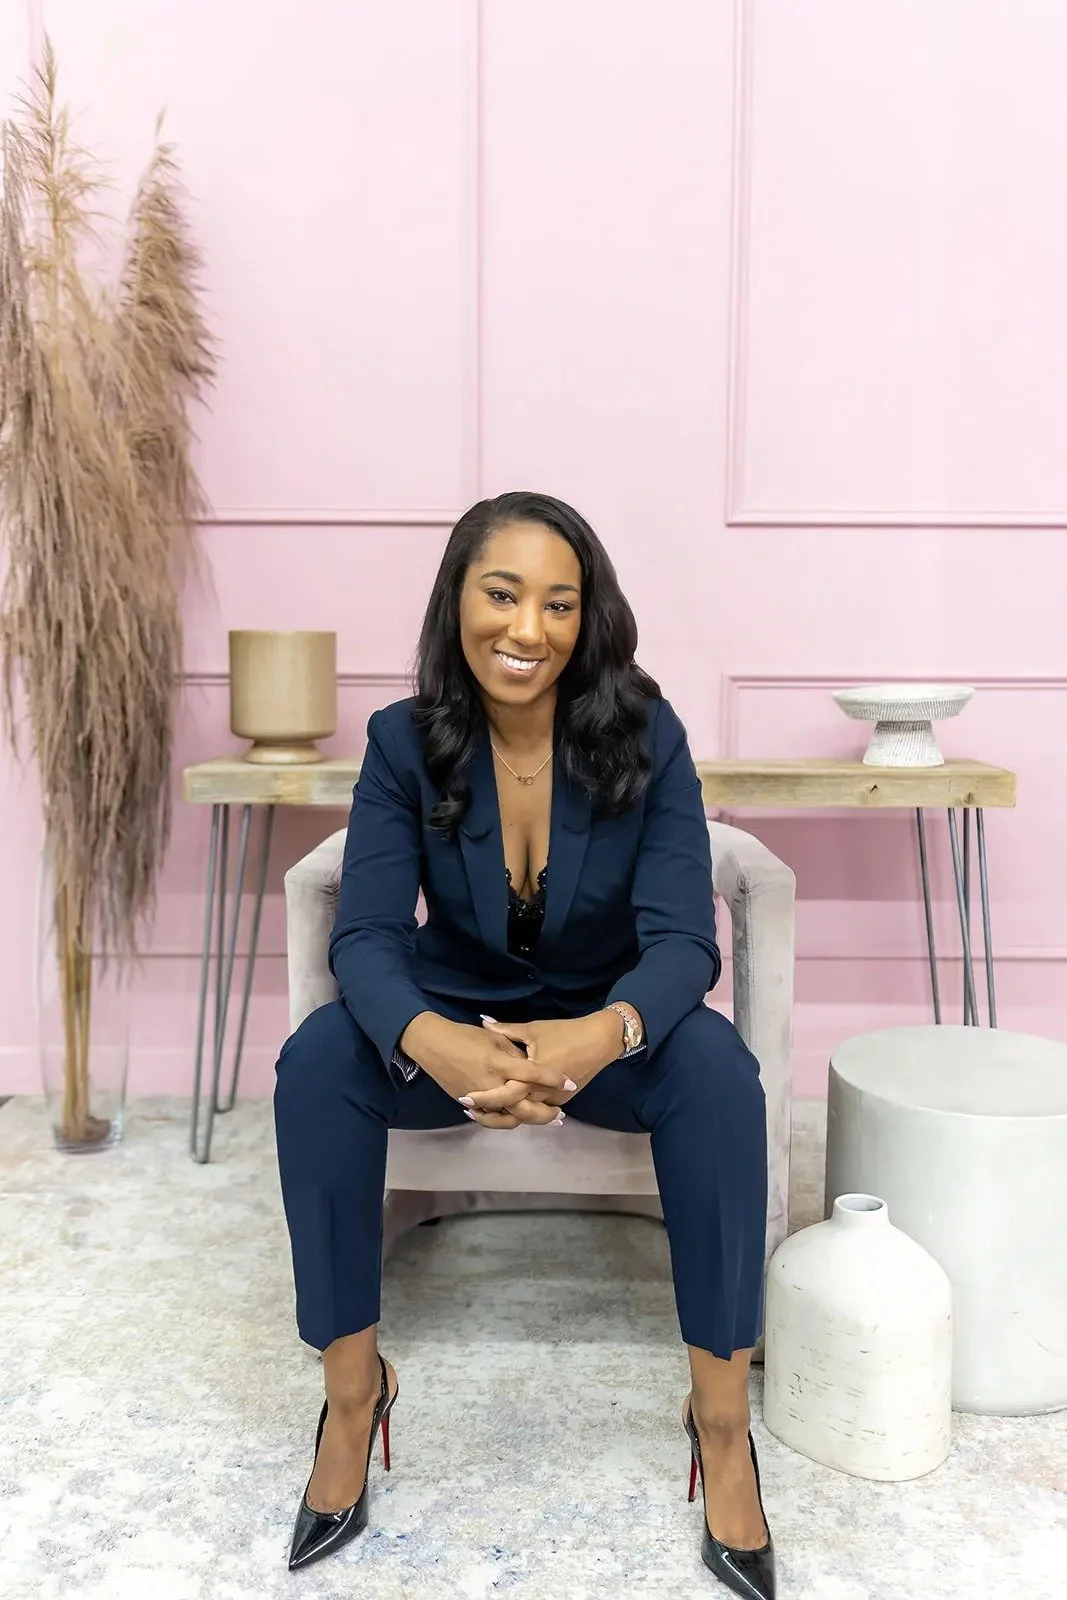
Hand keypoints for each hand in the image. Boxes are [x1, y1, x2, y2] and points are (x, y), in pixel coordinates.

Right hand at [399, 1013, 575, 1128]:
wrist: (433, 1045)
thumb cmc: (465, 1036)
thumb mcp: (494, 1040)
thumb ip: (515, 1055)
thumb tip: (532, 1066)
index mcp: (499, 1063)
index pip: (533, 1073)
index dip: (553, 1079)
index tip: (571, 1083)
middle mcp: (492, 1085)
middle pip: (524, 1107)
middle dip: (545, 1114)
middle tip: (560, 1115)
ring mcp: (480, 1098)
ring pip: (509, 1118)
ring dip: (528, 1121)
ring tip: (544, 1119)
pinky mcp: (470, 1104)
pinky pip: (492, 1117)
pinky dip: (506, 1120)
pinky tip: (518, 1117)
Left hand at [460, 1011, 623, 1121]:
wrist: (599, 1041)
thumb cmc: (564, 1033)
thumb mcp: (533, 1030)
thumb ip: (505, 1030)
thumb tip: (483, 1021)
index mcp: (531, 1076)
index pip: (502, 1095)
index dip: (483, 1098)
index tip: (465, 1096)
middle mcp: (541, 1094)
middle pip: (511, 1111)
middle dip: (491, 1113)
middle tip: (471, 1107)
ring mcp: (552, 1101)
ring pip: (524, 1114)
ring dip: (505, 1113)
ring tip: (482, 1110)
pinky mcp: (560, 1102)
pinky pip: (536, 1109)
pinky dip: (521, 1109)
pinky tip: (506, 1105)